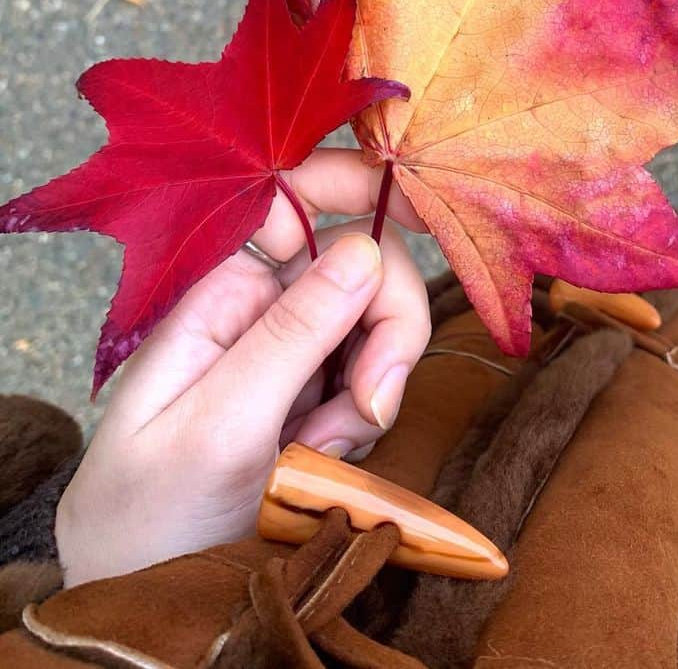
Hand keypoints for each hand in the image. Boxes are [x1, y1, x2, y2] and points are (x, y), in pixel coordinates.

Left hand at [55, 148, 429, 586]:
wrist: (143, 597)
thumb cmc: (150, 513)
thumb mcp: (219, 426)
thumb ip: (292, 336)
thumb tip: (365, 250)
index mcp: (226, 288)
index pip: (304, 202)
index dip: (364, 189)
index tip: (424, 212)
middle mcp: (262, 304)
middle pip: (366, 269)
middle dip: (384, 334)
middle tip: (366, 406)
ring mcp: (293, 349)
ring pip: (380, 330)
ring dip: (370, 394)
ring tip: (313, 454)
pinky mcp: (316, 391)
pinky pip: (374, 382)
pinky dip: (364, 423)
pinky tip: (319, 460)